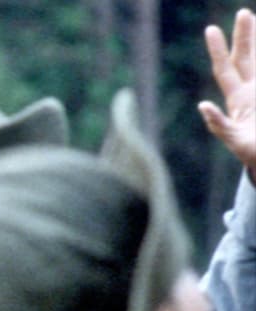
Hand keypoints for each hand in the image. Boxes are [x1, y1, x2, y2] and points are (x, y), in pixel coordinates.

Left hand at [201, 9, 255, 175]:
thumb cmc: (251, 152)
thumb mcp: (234, 140)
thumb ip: (219, 124)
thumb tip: (203, 105)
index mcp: (238, 99)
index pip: (225, 69)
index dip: (218, 49)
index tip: (211, 29)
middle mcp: (252, 91)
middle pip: (246, 58)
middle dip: (246, 35)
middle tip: (244, 12)